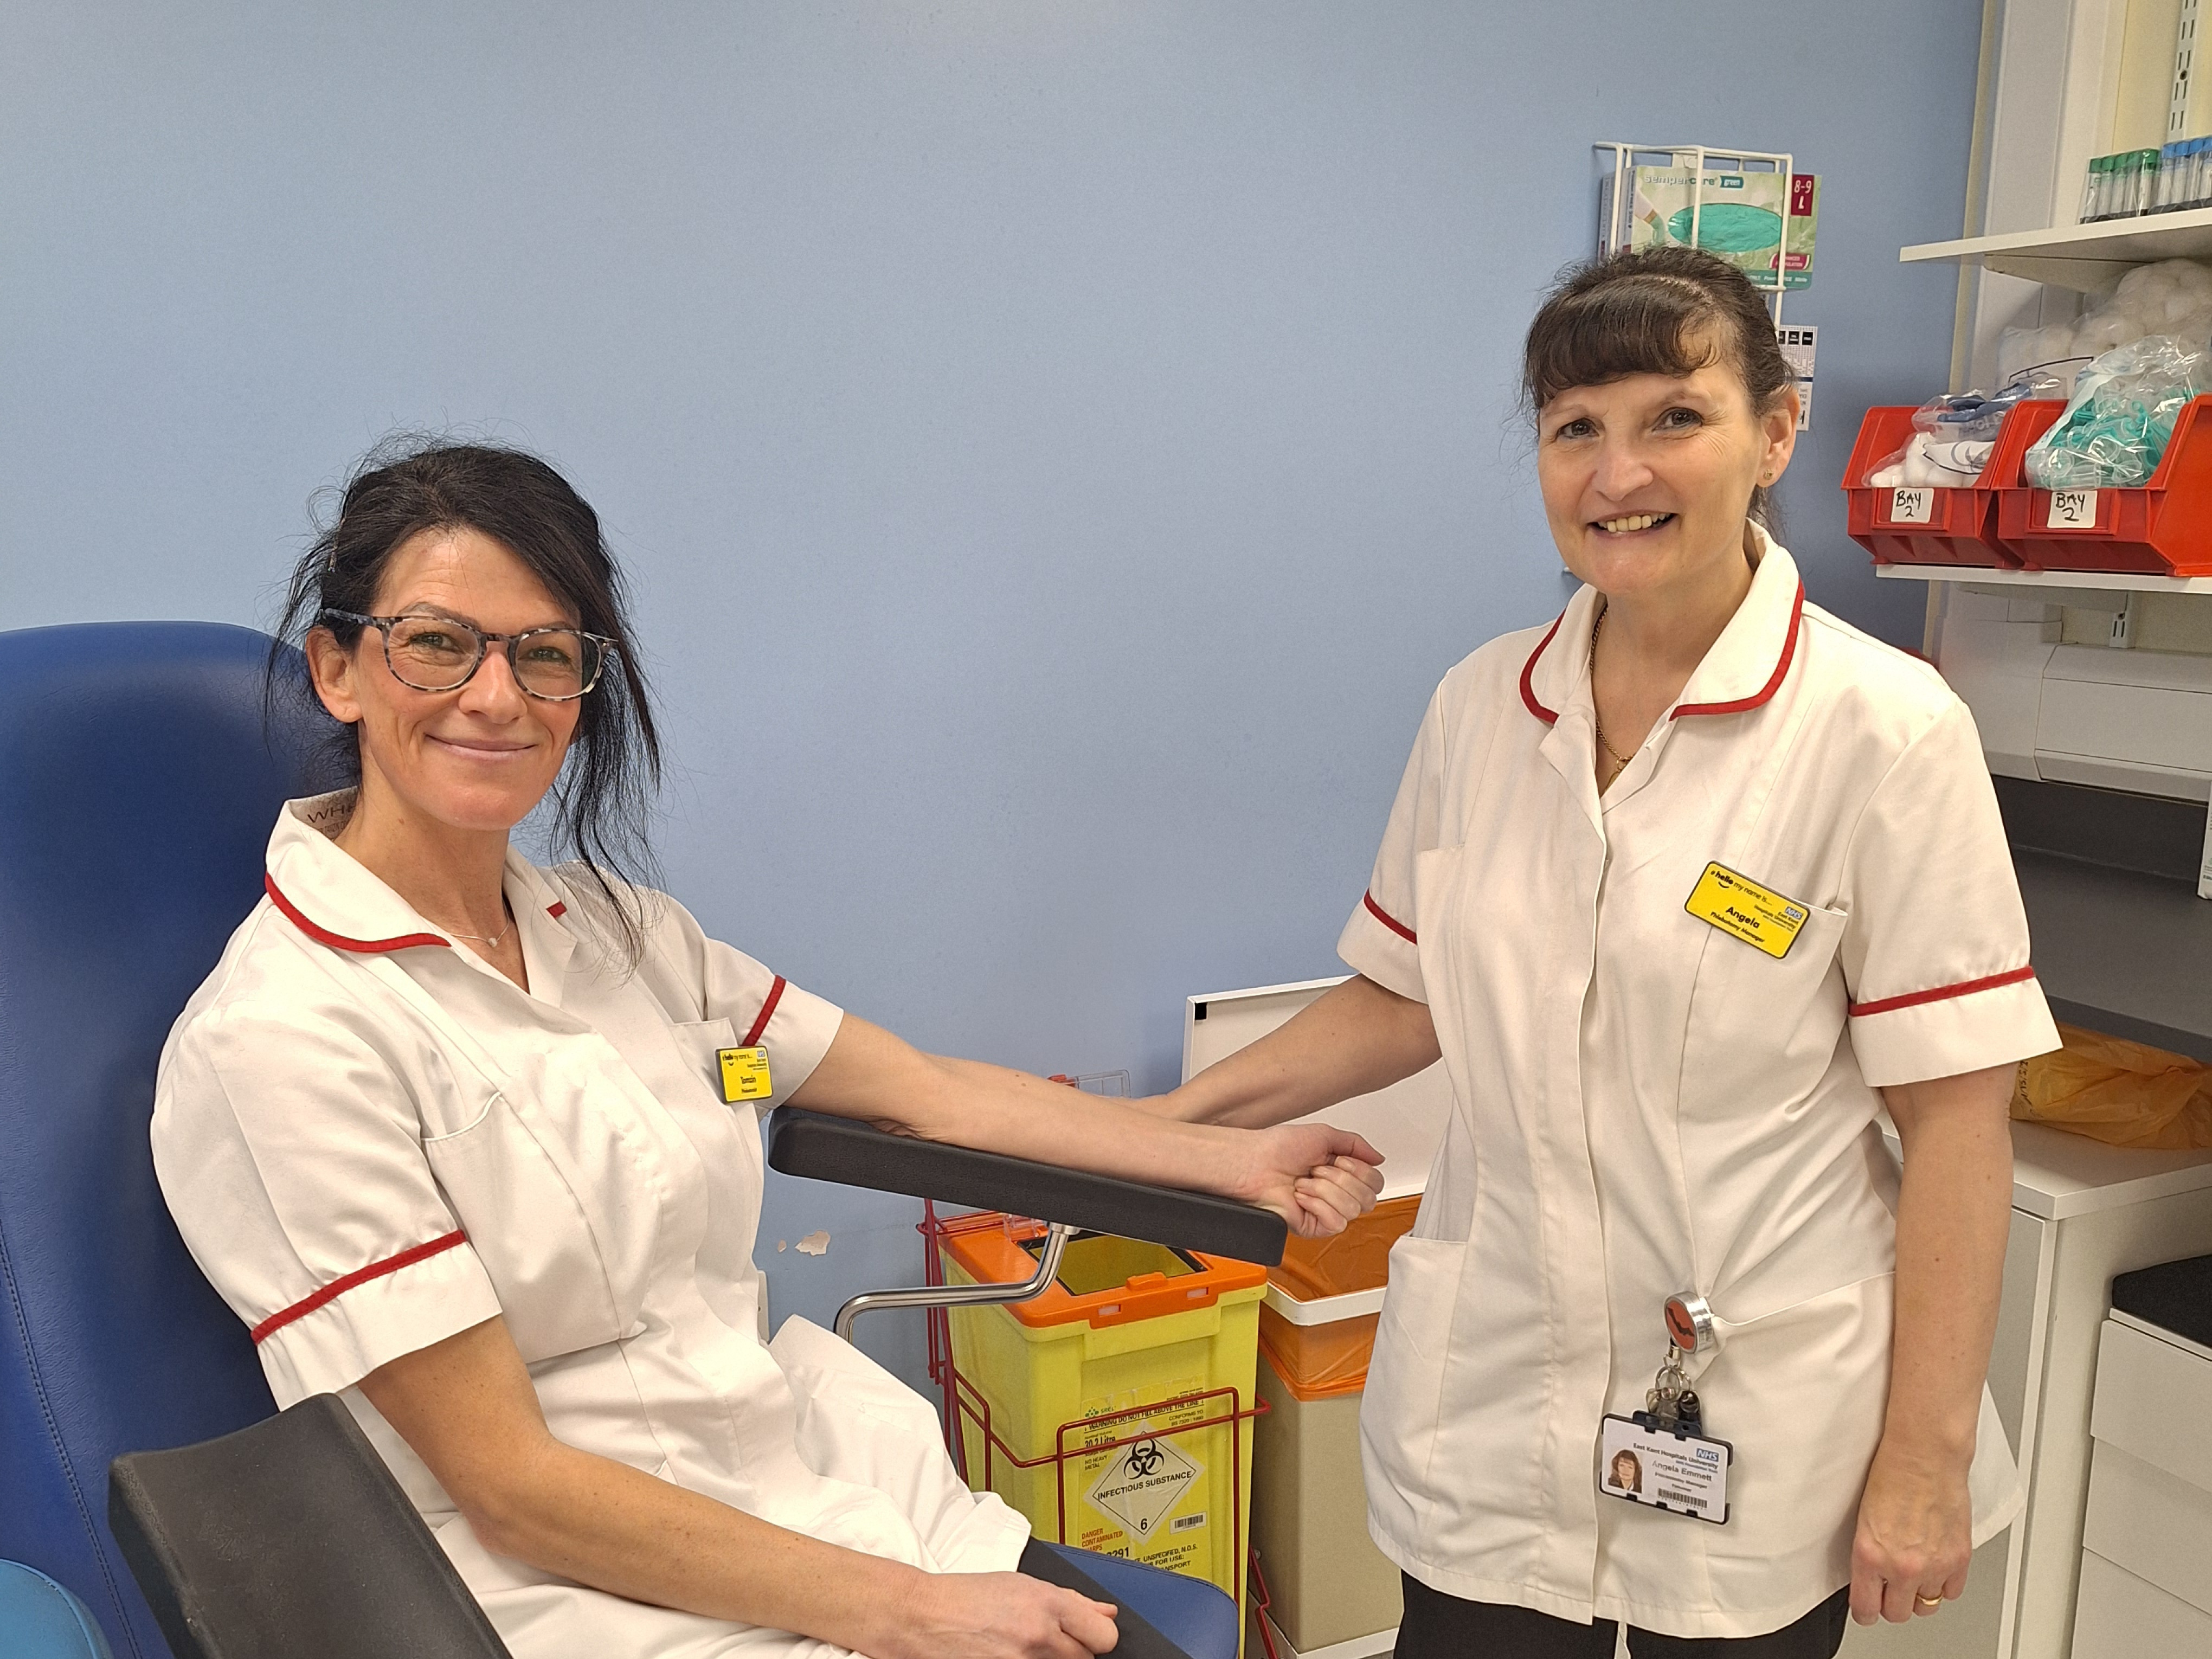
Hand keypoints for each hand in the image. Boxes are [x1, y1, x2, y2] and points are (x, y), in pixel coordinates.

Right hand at [883, 1569, 1117, 1658]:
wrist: (923, 1618)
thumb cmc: (967, 1597)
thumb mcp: (1022, 1585)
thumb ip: (1070, 1601)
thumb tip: (1107, 1613)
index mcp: (1047, 1603)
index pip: (1104, 1636)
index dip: (1097, 1636)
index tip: (1087, 1635)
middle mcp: (1038, 1636)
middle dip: (1071, 1650)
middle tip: (1046, 1640)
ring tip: (1021, 1647)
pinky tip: (1007, 1655)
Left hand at [1226, 1123, 1384, 1237]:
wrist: (1254, 1163)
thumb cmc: (1278, 1148)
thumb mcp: (1324, 1135)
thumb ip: (1356, 1144)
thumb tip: (1379, 1158)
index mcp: (1341, 1172)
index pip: (1375, 1182)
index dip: (1361, 1170)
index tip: (1338, 1159)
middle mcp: (1335, 1193)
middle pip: (1369, 1198)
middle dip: (1341, 1178)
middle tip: (1317, 1169)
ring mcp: (1325, 1211)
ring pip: (1353, 1210)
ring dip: (1325, 1189)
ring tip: (1304, 1182)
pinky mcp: (1313, 1227)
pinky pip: (1336, 1223)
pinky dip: (1317, 1205)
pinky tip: (1300, 1197)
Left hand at [1848, 1439, 1972, 1624]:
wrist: (1924, 1455)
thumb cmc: (1891, 1474)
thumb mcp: (1863, 1518)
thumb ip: (1869, 1552)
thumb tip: (1869, 1574)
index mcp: (1870, 1554)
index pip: (1865, 1607)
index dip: (1865, 1611)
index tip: (1866, 1609)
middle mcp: (1902, 1566)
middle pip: (1897, 1613)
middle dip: (1891, 1604)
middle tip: (1889, 1590)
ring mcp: (1933, 1565)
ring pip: (1926, 1605)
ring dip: (1918, 1594)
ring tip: (1913, 1576)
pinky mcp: (1959, 1559)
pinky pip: (1951, 1591)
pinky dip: (1944, 1584)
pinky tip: (1935, 1568)